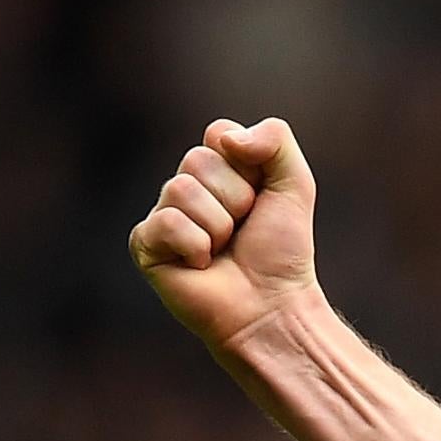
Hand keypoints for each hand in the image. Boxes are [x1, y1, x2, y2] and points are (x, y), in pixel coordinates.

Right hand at [128, 116, 323, 352]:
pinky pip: (168, 222)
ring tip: (224, 250)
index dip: (248, 168)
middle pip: (198, 160)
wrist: (272, 305)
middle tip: (242, 231)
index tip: (261, 199)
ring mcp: (162, 215)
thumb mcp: (295, 185)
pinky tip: (201, 266)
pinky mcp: (145, 244)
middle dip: (235, 199)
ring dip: (218, 226)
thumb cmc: (282, 251)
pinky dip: (196, 247)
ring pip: (182, 189)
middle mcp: (185, 188)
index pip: (218, 134)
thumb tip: (226, 139)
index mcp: (216, 170)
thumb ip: (275, 140)